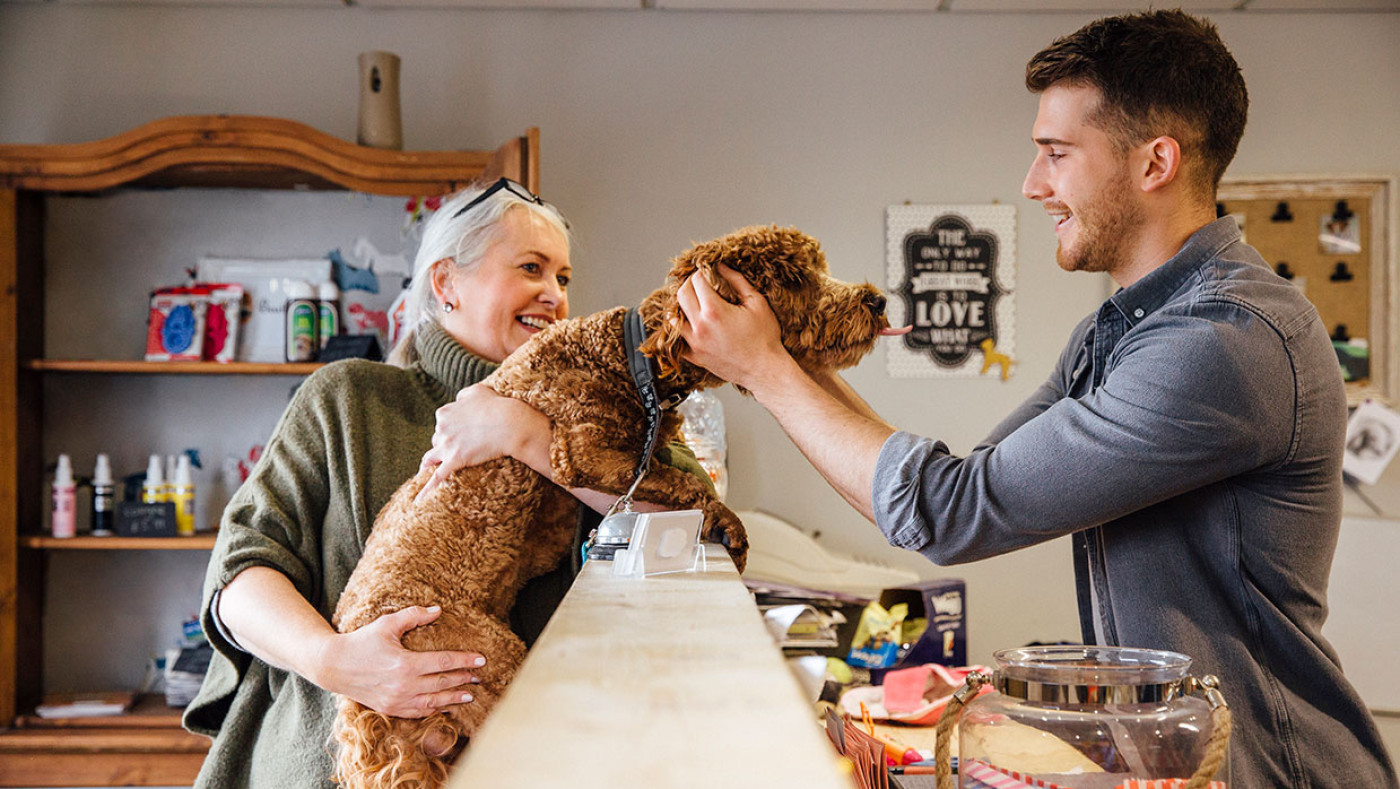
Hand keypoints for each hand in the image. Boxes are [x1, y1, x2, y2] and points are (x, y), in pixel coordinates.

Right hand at [317, 606, 484, 717]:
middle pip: (442, 683)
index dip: (464, 660)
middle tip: (480, 676)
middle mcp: (403, 686)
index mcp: (405, 664)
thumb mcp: (386, 624)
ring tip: (469, 694)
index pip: (443, 663)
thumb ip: (413, 616)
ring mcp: (396, 701)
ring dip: (454, 698)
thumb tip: (438, 610)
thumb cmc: (361, 642)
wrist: (333, 666)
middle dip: (464, 679)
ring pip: (433, 701)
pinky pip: (418, 711)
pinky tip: (445, 705)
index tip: (481, 659)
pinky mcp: (390, 709)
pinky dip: (434, 708)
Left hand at [416, 384, 549, 501]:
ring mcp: (446, 446)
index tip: (461, 433)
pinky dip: (426, 490)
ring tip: (426, 473)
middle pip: (437, 441)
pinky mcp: (454, 461)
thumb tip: (458, 400)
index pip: (441, 424)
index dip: (451, 430)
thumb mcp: (477, 391)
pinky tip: (419, 501)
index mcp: (444, 412)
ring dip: (431, 464)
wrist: (510, 423)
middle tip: (461, 449)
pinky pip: (437, 478)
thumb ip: (463, 395)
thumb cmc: (497, 405)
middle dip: (445, 445)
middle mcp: (441, 428)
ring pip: (432, 458)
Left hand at [674, 264, 792, 390]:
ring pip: (674, 317)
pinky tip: (690, 324)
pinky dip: (681, 329)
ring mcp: (695, 344)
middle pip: (681, 295)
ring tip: (694, 301)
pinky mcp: (696, 357)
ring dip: (681, 305)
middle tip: (700, 283)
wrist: (765, 370)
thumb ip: (737, 281)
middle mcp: (700, 327)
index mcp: (714, 311)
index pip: (696, 281)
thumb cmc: (765, 339)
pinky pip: (678, 340)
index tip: (708, 271)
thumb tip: (722, 266)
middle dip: (689, 284)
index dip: (702, 272)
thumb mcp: (756, 302)